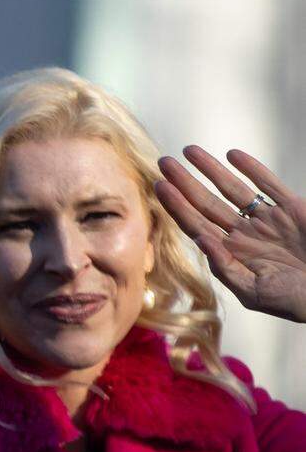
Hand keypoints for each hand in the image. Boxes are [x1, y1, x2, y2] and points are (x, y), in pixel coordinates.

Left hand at [156, 145, 305, 322]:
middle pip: (206, 203)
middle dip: (184, 182)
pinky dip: (252, 168)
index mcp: (231, 253)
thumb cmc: (297, 301)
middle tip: (163, 162)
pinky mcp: (292, 208)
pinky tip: (232, 155)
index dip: (176, 206)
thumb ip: (225, 268)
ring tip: (188, 150)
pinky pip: (268, 184)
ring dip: (211, 169)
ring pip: (233, 188)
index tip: (159, 186)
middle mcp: (244, 234)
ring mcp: (267, 219)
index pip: (195, 224)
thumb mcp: (255, 292)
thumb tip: (200, 240)